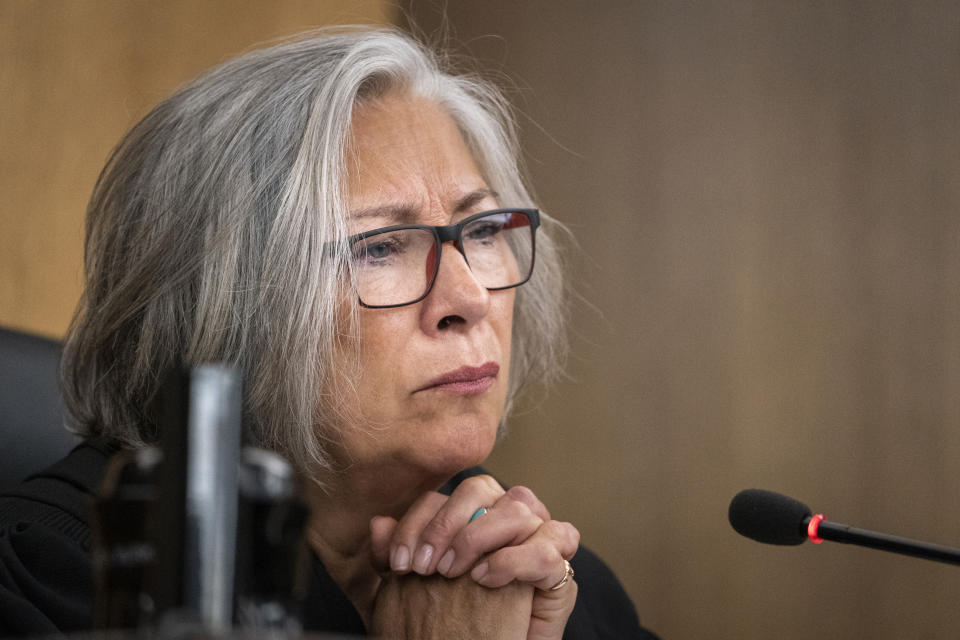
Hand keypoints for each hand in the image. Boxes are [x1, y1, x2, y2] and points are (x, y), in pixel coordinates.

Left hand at [370, 475, 579, 639]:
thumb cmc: (449, 630)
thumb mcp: (409, 594)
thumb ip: (394, 558)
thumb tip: (377, 524)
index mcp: (470, 519)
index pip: (443, 496)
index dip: (418, 522)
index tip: (398, 562)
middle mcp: (505, 521)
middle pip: (482, 488)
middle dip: (447, 523)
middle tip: (426, 567)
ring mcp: (537, 541)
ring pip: (520, 505)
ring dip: (480, 535)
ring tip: (454, 573)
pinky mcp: (560, 571)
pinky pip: (553, 543)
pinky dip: (515, 558)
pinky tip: (486, 580)